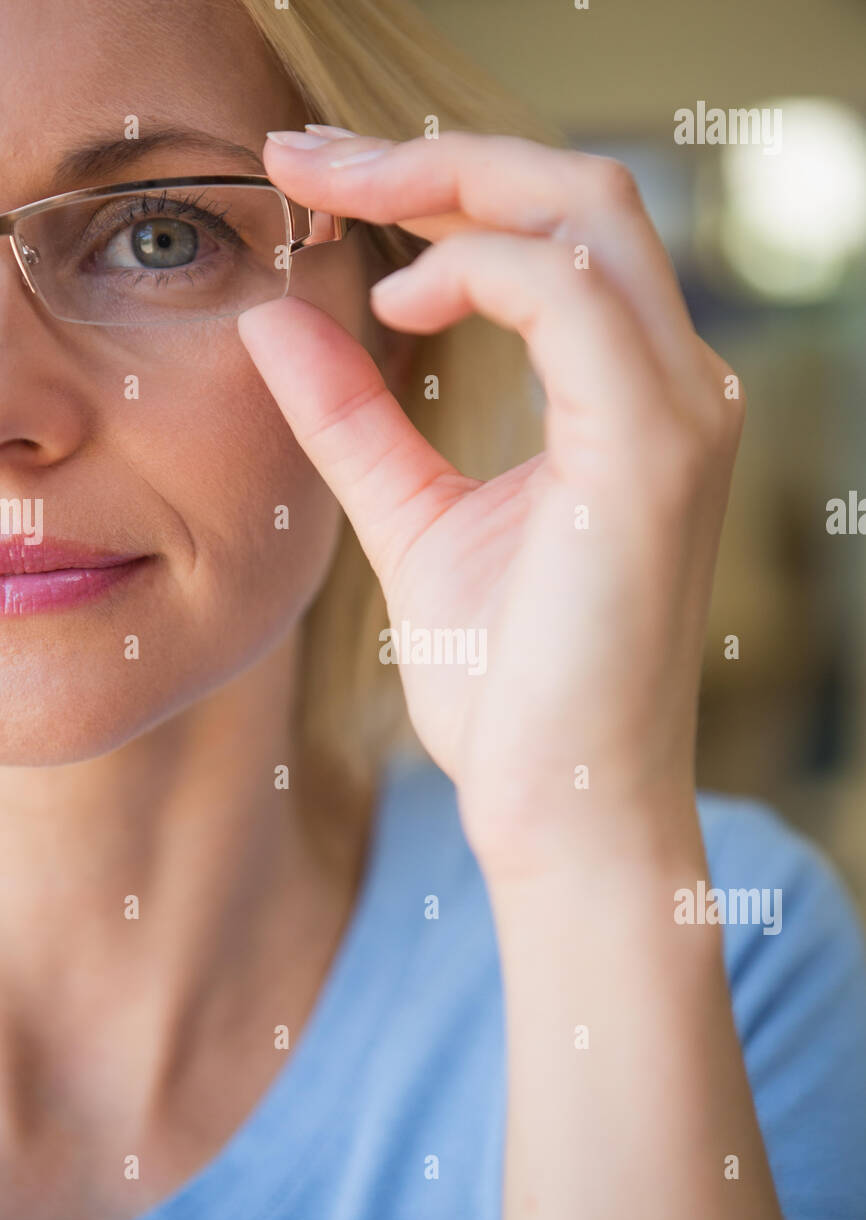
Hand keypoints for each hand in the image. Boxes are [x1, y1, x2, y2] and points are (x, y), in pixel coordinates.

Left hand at [238, 129, 743, 877]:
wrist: (562, 805)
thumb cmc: (511, 685)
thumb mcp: (410, 522)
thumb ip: (354, 422)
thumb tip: (275, 322)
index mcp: (633, 401)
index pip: (555, 235)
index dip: (440, 185)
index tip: (321, 184)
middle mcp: (678, 389)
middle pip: (576, 193)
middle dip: (436, 157)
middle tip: (308, 159)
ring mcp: (678, 415)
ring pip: (585, 214)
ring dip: (449, 184)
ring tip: (335, 199)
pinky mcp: (651, 454)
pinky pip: (568, 298)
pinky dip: (475, 272)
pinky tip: (397, 307)